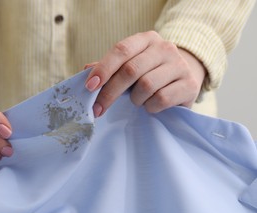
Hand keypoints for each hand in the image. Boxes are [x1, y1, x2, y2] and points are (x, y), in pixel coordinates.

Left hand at [85, 31, 205, 116]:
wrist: (184, 79)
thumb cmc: (149, 73)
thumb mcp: (130, 66)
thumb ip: (110, 68)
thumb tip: (86, 70)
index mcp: (146, 39)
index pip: (121, 50)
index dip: (103, 69)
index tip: (90, 87)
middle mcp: (165, 48)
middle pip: (130, 70)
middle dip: (110, 93)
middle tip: (98, 109)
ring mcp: (179, 66)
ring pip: (146, 86)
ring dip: (135, 99)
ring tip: (136, 101)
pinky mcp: (190, 85)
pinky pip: (161, 99)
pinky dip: (150, 107)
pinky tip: (150, 106)